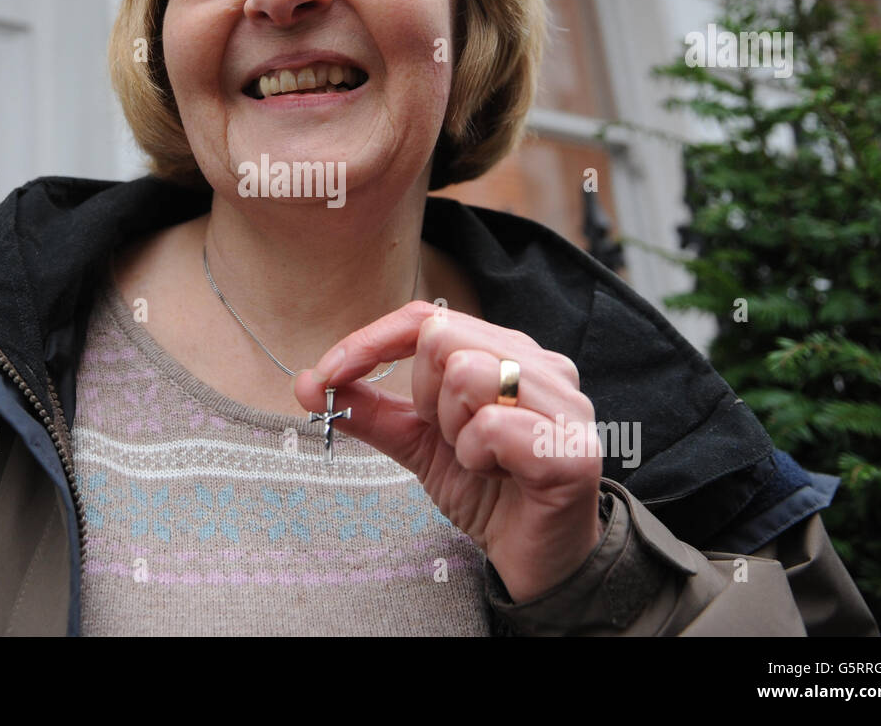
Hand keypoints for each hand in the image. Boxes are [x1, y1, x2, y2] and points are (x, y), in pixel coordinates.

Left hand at [292, 301, 605, 602]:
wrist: (537, 562)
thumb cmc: (487, 492)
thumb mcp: (418, 444)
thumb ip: (372, 410)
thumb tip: (309, 382)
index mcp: (507, 352)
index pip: (428, 317)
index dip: (371, 341)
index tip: (329, 374)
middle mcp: (541, 365)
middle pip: (442, 336)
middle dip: (423, 396)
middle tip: (447, 439)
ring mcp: (564, 404)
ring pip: (466, 374)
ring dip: (452, 431)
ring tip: (478, 458)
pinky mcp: (571, 449)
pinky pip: (492, 425)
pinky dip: (476, 456)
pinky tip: (498, 475)